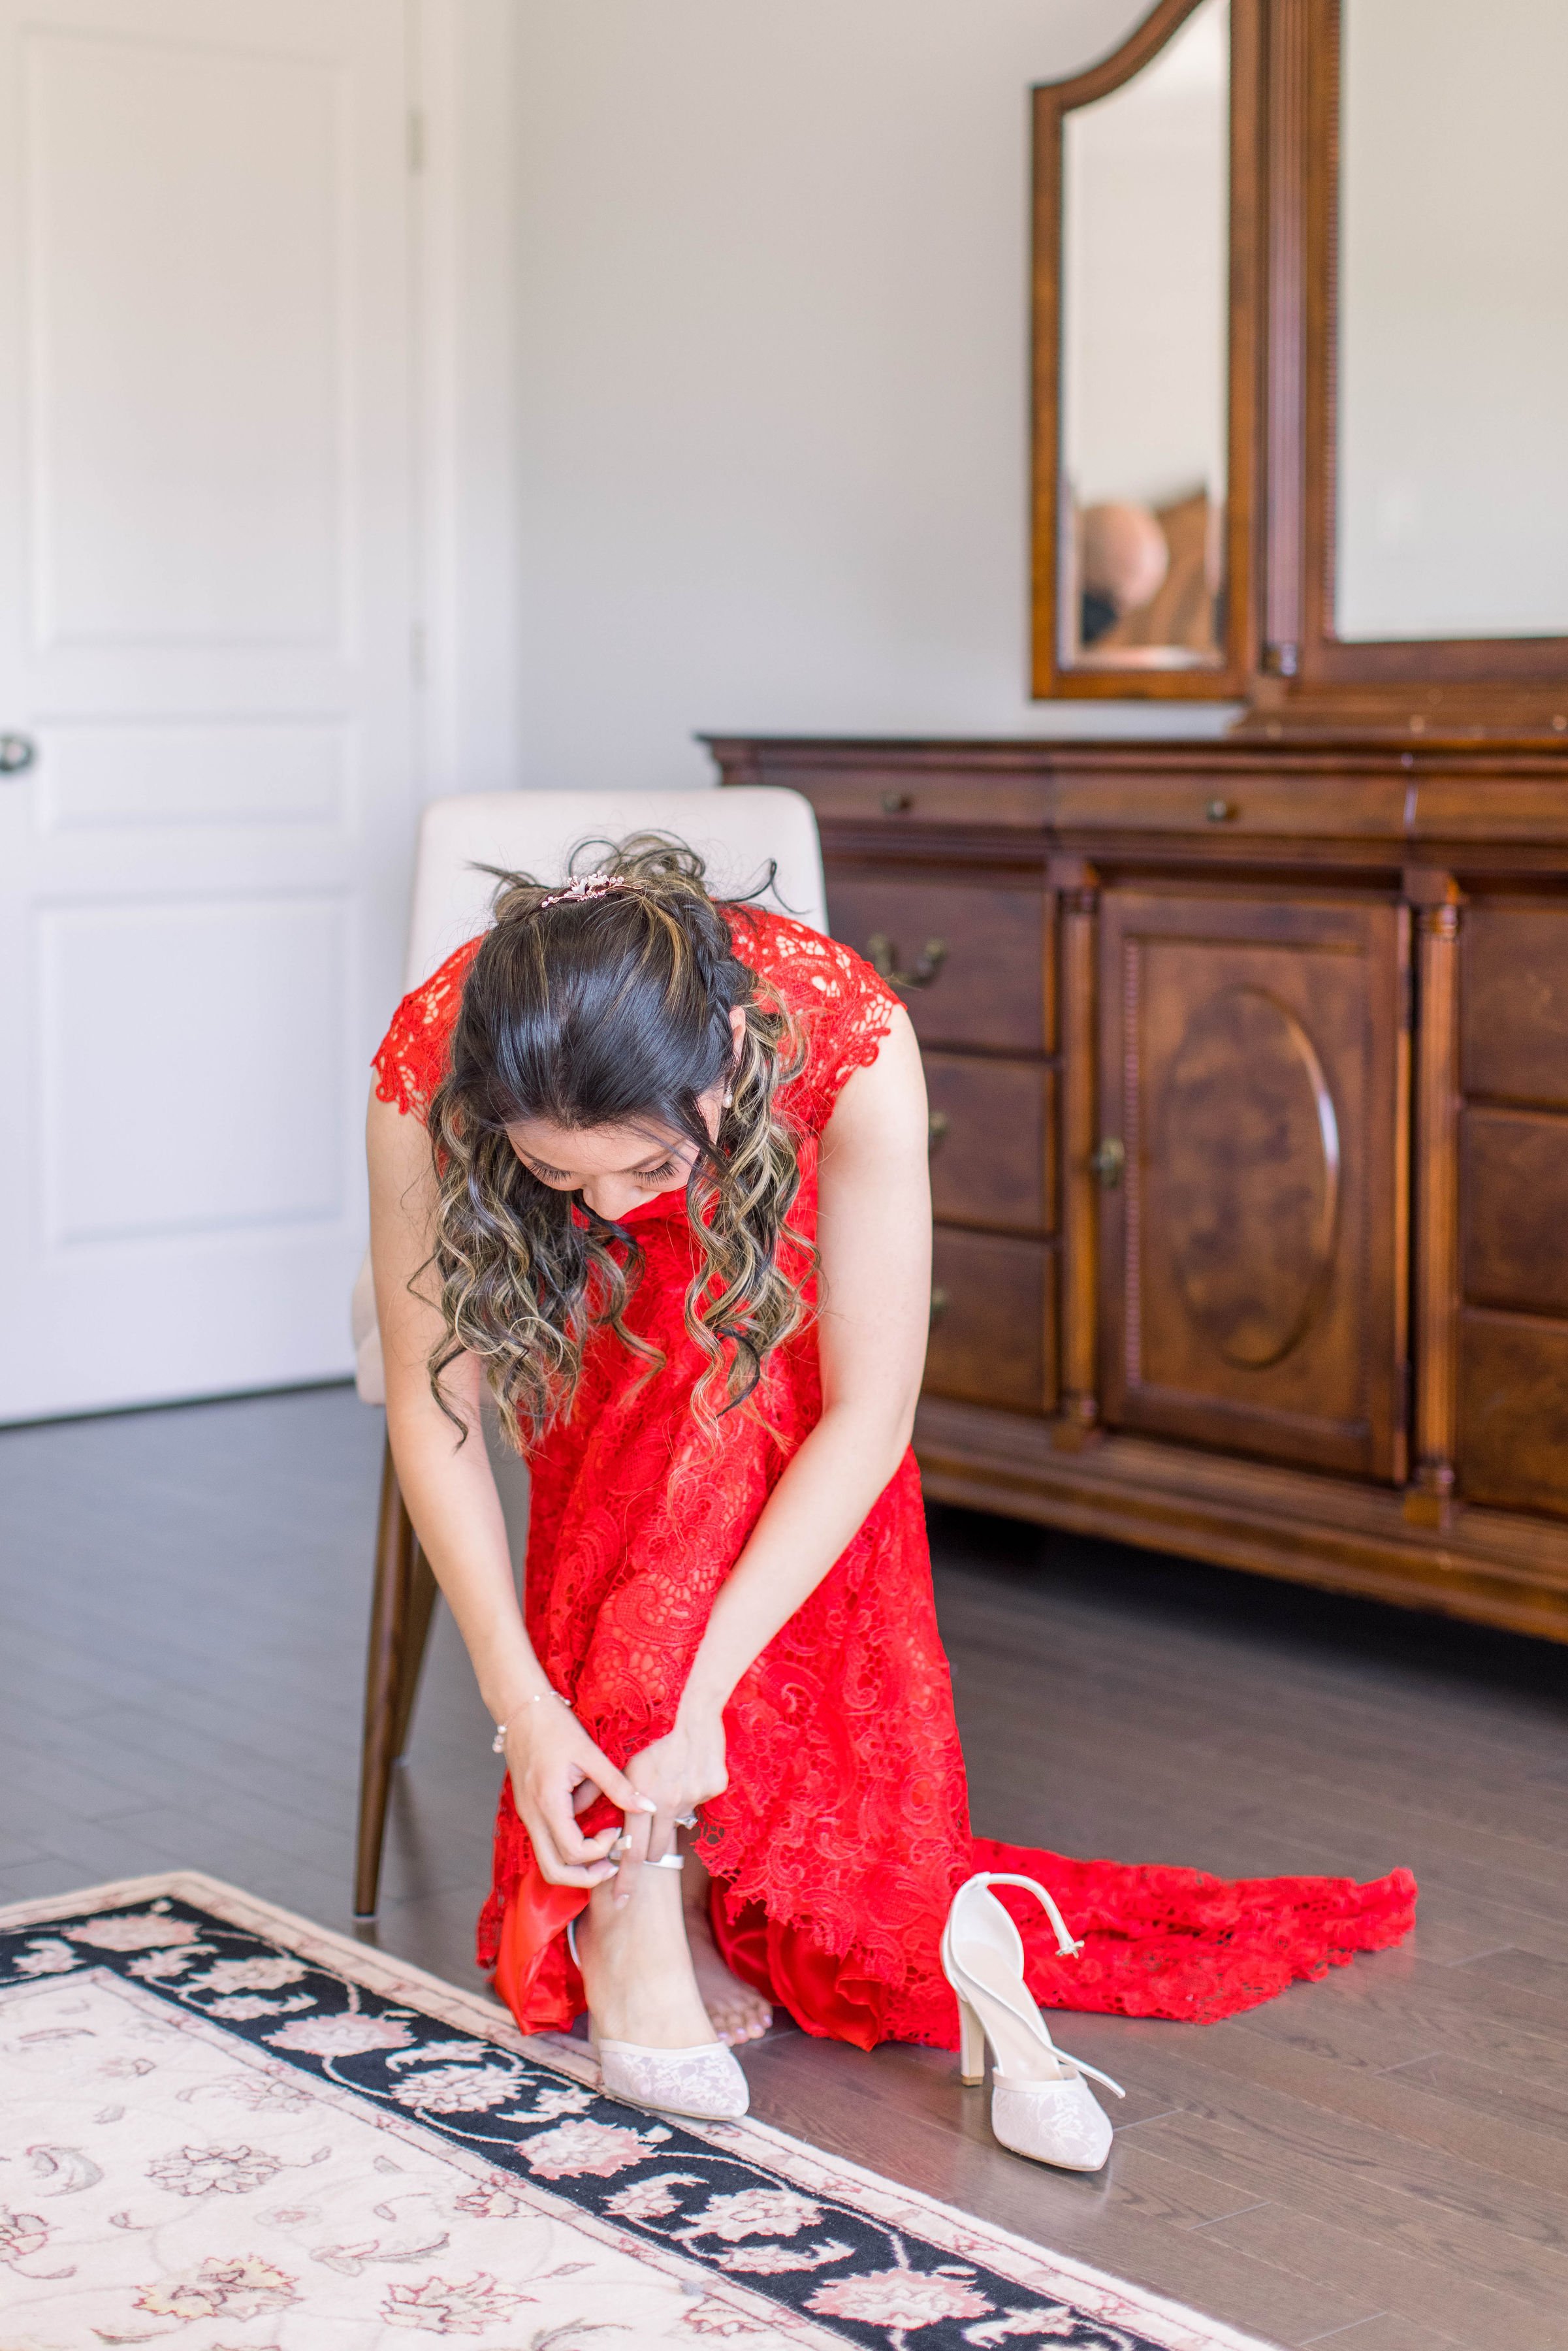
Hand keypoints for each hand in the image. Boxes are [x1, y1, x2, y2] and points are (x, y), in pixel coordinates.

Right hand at [503, 1703, 653, 1888]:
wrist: (521, 1708)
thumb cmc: (555, 1726)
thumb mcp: (590, 1753)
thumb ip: (618, 1784)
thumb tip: (649, 1807)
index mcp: (548, 1802)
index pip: (573, 1852)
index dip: (600, 1850)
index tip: (617, 1830)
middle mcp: (532, 1815)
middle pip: (553, 1870)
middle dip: (586, 1877)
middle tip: (612, 1865)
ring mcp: (527, 1815)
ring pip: (546, 1862)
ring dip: (575, 1869)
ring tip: (602, 1856)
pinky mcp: (529, 1811)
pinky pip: (544, 1845)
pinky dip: (565, 1852)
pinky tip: (587, 1835)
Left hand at [612, 1709, 728, 1893]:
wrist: (693, 1715)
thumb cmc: (654, 1740)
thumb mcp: (626, 1765)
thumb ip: (609, 1795)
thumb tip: (592, 1821)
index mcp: (641, 1798)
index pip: (632, 1852)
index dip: (626, 1880)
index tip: (621, 1902)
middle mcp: (666, 1802)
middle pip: (657, 1848)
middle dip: (650, 1850)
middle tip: (647, 1841)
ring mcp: (692, 1797)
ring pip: (678, 1826)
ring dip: (671, 1819)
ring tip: (668, 1791)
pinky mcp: (712, 1790)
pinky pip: (698, 1804)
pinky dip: (692, 1795)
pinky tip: (688, 1774)